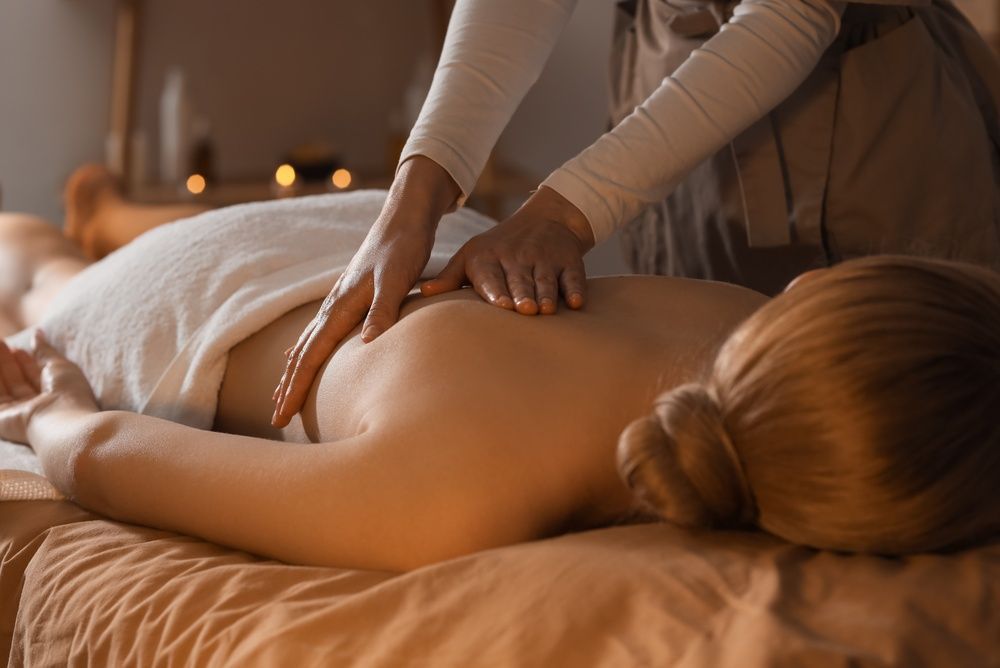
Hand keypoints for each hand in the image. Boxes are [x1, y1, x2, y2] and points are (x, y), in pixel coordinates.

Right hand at [0, 331, 97, 444]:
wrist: (62, 421)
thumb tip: (38, 332)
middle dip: (7, 362)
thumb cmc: (68, 393)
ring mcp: (19, 412)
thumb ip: (44, 350)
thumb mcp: (58, 365)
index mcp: (54, 392)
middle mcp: (36, 404)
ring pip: (4, 387)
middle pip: (17, 380)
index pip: (35, 374)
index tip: (17, 347)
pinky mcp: (3, 420)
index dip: (24, 360)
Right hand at [272, 157, 460, 427]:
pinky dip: (306, 349)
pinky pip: (319, 332)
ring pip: (309, 344)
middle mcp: (333, 305)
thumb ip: (384, 309)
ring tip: (284, 396)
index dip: (295, 389)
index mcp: (341, 306)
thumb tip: (366, 343)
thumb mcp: (397, 277)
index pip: (311, 357)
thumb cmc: (404, 247)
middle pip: (302, 355)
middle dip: (288, 388)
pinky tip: (300, 354)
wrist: (405, 217)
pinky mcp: (350, 297)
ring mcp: (339, 301)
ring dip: (295, 372)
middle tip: (276, 421)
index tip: (282, 417)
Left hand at [421, 186, 594, 314]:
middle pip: (520, 280)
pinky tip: (576, 303)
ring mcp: (545, 259)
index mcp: (490, 258)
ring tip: (545, 310)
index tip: (501, 305)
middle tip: (523, 310)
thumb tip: (422, 294)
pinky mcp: (569, 261)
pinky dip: (576, 289)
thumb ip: (450, 277)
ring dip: (546, 294)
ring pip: (545, 279)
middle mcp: (518, 258)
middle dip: (522, 294)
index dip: (496, 290)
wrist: (547, 219)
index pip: (491, 276)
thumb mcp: (472, 255)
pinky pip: (573, 277)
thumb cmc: (499, 247)